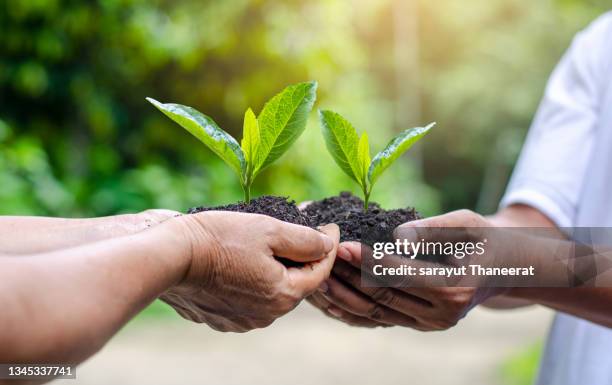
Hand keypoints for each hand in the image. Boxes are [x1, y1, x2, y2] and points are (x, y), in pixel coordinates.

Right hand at [161, 211, 338, 331]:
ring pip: (272, 291)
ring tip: (272, 244)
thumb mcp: (269, 230)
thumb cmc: (220, 239)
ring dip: (277, 269)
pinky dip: (254, 279)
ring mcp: (243, 320)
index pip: (319, 271)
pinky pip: (249, 298)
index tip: (331, 227)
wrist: (169, 258)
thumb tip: (327, 245)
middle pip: (296, 283)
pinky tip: (244, 261)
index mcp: (283, 295)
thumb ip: (304, 240)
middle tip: (303, 231)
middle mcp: (267, 315)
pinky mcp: (223, 318)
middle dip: (302, 257)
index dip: (328, 246)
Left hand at [309, 210, 506, 330]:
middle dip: (348, 277)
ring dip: (344, 297)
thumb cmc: (484, 239)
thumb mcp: (466, 223)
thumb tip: (398, 237)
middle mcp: (440, 314)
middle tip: (322, 259)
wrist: (505, 268)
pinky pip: (381, 320)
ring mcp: (429, 324)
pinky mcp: (420, 324)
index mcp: (452, 289)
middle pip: (382, 296)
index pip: (399, 275)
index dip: (368, 261)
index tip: (343, 246)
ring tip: (318, 278)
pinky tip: (332, 301)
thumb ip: (433, 230)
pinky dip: (355, 312)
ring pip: (376, 313)